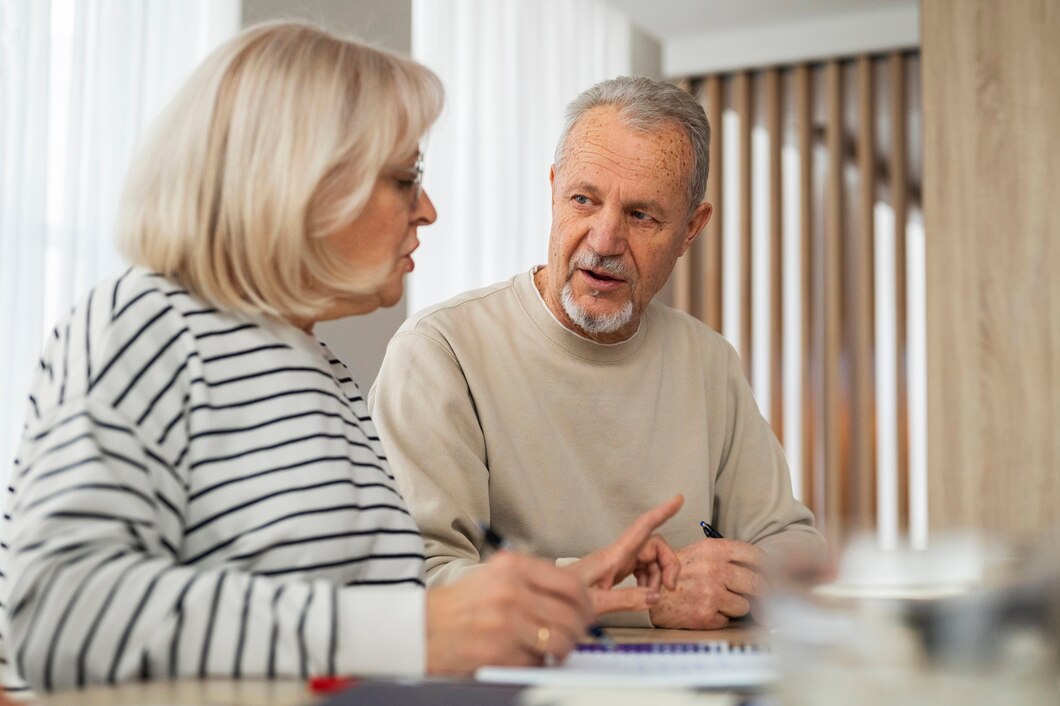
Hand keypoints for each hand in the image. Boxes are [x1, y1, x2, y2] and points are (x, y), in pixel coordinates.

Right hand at [425, 551, 592, 673]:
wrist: (423, 628)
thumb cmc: (462, 604)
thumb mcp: (497, 576)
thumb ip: (534, 579)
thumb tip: (575, 595)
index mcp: (513, 568)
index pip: (570, 584)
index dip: (586, 602)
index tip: (586, 611)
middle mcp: (512, 592)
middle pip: (571, 615)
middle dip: (579, 629)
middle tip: (575, 633)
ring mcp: (507, 624)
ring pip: (560, 641)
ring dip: (564, 648)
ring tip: (555, 649)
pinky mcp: (501, 653)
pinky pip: (538, 661)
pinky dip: (538, 662)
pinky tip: (528, 655)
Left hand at [566, 495, 683, 613]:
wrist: (549, 599)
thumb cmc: (564, 598)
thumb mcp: (596, 602)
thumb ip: (627, 599)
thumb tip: (656, 596)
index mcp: (613, 555)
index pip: (642, 527)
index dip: (662, 512)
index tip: (678, 500)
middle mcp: (617, 554)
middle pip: (654, 546)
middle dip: (668, 563)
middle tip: (670, 587)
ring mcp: (616, 561)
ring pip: (650, 559)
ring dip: (658, 576)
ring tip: (652, 596)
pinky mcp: (615, 570)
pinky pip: (641, 568)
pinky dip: (649, 581)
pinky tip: (643, 594)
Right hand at [648, 538, 764, 628]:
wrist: (650, 593)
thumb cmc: (675, 573)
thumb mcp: (699, 552)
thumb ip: (726, 556)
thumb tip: (759, 568)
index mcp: (713, 550)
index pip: (754, 556)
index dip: (765, 566)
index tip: (767, 572)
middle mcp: (714, 570)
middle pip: (757, 583)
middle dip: (758, 590)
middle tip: (755, 593)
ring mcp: (711, 593)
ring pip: (745, 605)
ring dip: (737, 606)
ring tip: (721, 601)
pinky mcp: (707, 614)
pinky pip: (729, 620)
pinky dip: (721, 617)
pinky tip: (708, 610)